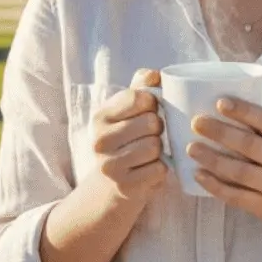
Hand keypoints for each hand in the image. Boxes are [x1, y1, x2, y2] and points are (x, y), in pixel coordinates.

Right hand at [88, 68, 168, 205]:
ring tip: (151, 150)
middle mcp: (100, 141)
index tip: (151, 108)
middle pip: (151, 122)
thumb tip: (155, 75)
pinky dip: (161, 168)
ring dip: (160, 148)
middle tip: (153, 132)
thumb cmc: (127, 135)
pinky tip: (151, 167)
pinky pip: (159, 170)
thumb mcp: (128, 107)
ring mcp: (110, 166)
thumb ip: (142, 85)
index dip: (153, 101)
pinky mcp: (125, 186)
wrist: (113, 179)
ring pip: (155, 146)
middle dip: (158, 126)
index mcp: (100, 116)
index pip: (138, 97)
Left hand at [187, 97, 261, 231]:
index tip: (220, 103)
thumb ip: (259, 127)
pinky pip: (236, 196)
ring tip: (192, 148)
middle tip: (196, 123)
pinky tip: (198, 174)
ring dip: (214, 160)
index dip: (244, 111)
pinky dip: (215, 186)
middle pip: (251, 146)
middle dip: (221, 133)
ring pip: (241, 172)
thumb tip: (214, 106)